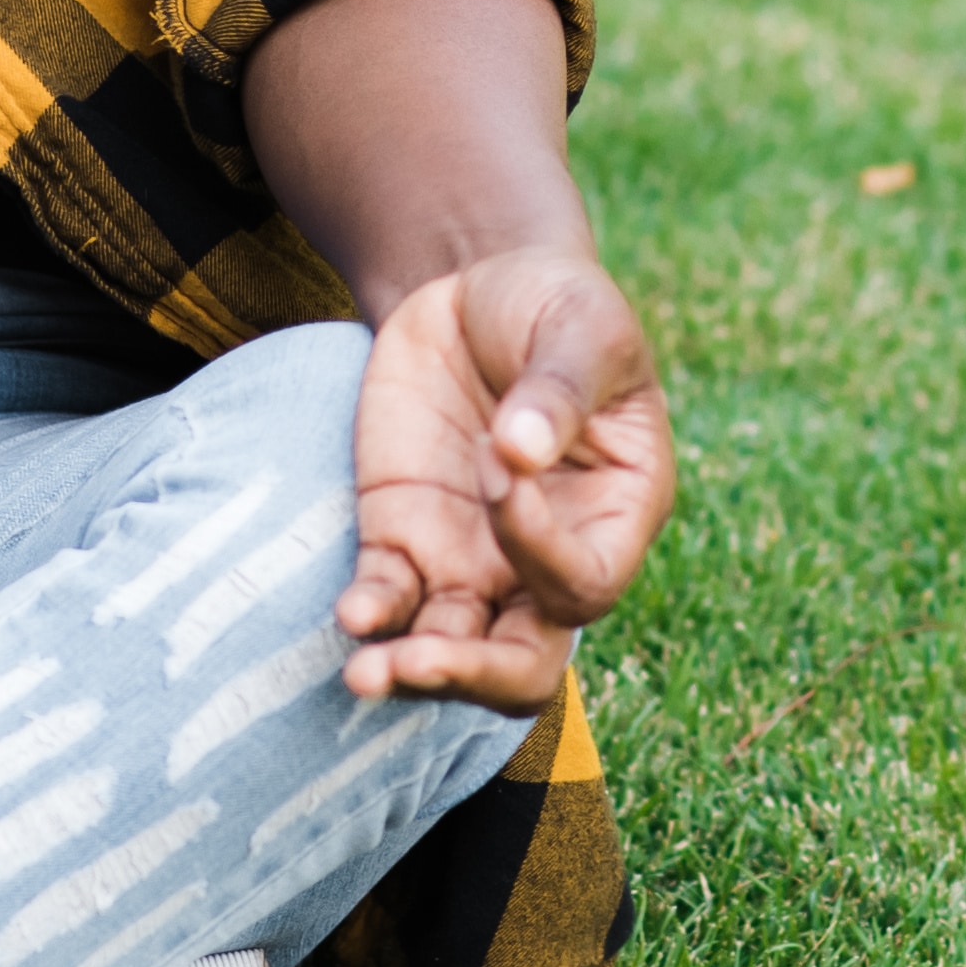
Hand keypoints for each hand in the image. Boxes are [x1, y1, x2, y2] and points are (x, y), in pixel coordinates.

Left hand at [334, 247, 675, 707]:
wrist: (482, 292)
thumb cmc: (558, 309)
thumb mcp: (581, 328)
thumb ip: (561, 389)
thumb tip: (524, 450)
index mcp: (615, 516)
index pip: (583, 581)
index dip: (540, 550)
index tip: (498, 467)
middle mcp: (546, 557)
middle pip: (524, 664)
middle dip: (474, 673)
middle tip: (422, 659)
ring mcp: (472, 556)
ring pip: (450, 649)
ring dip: (411, 669)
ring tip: (365, 673)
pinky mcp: (405, 537)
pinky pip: (389, 598)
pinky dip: (370, 613)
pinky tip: (350, 615)